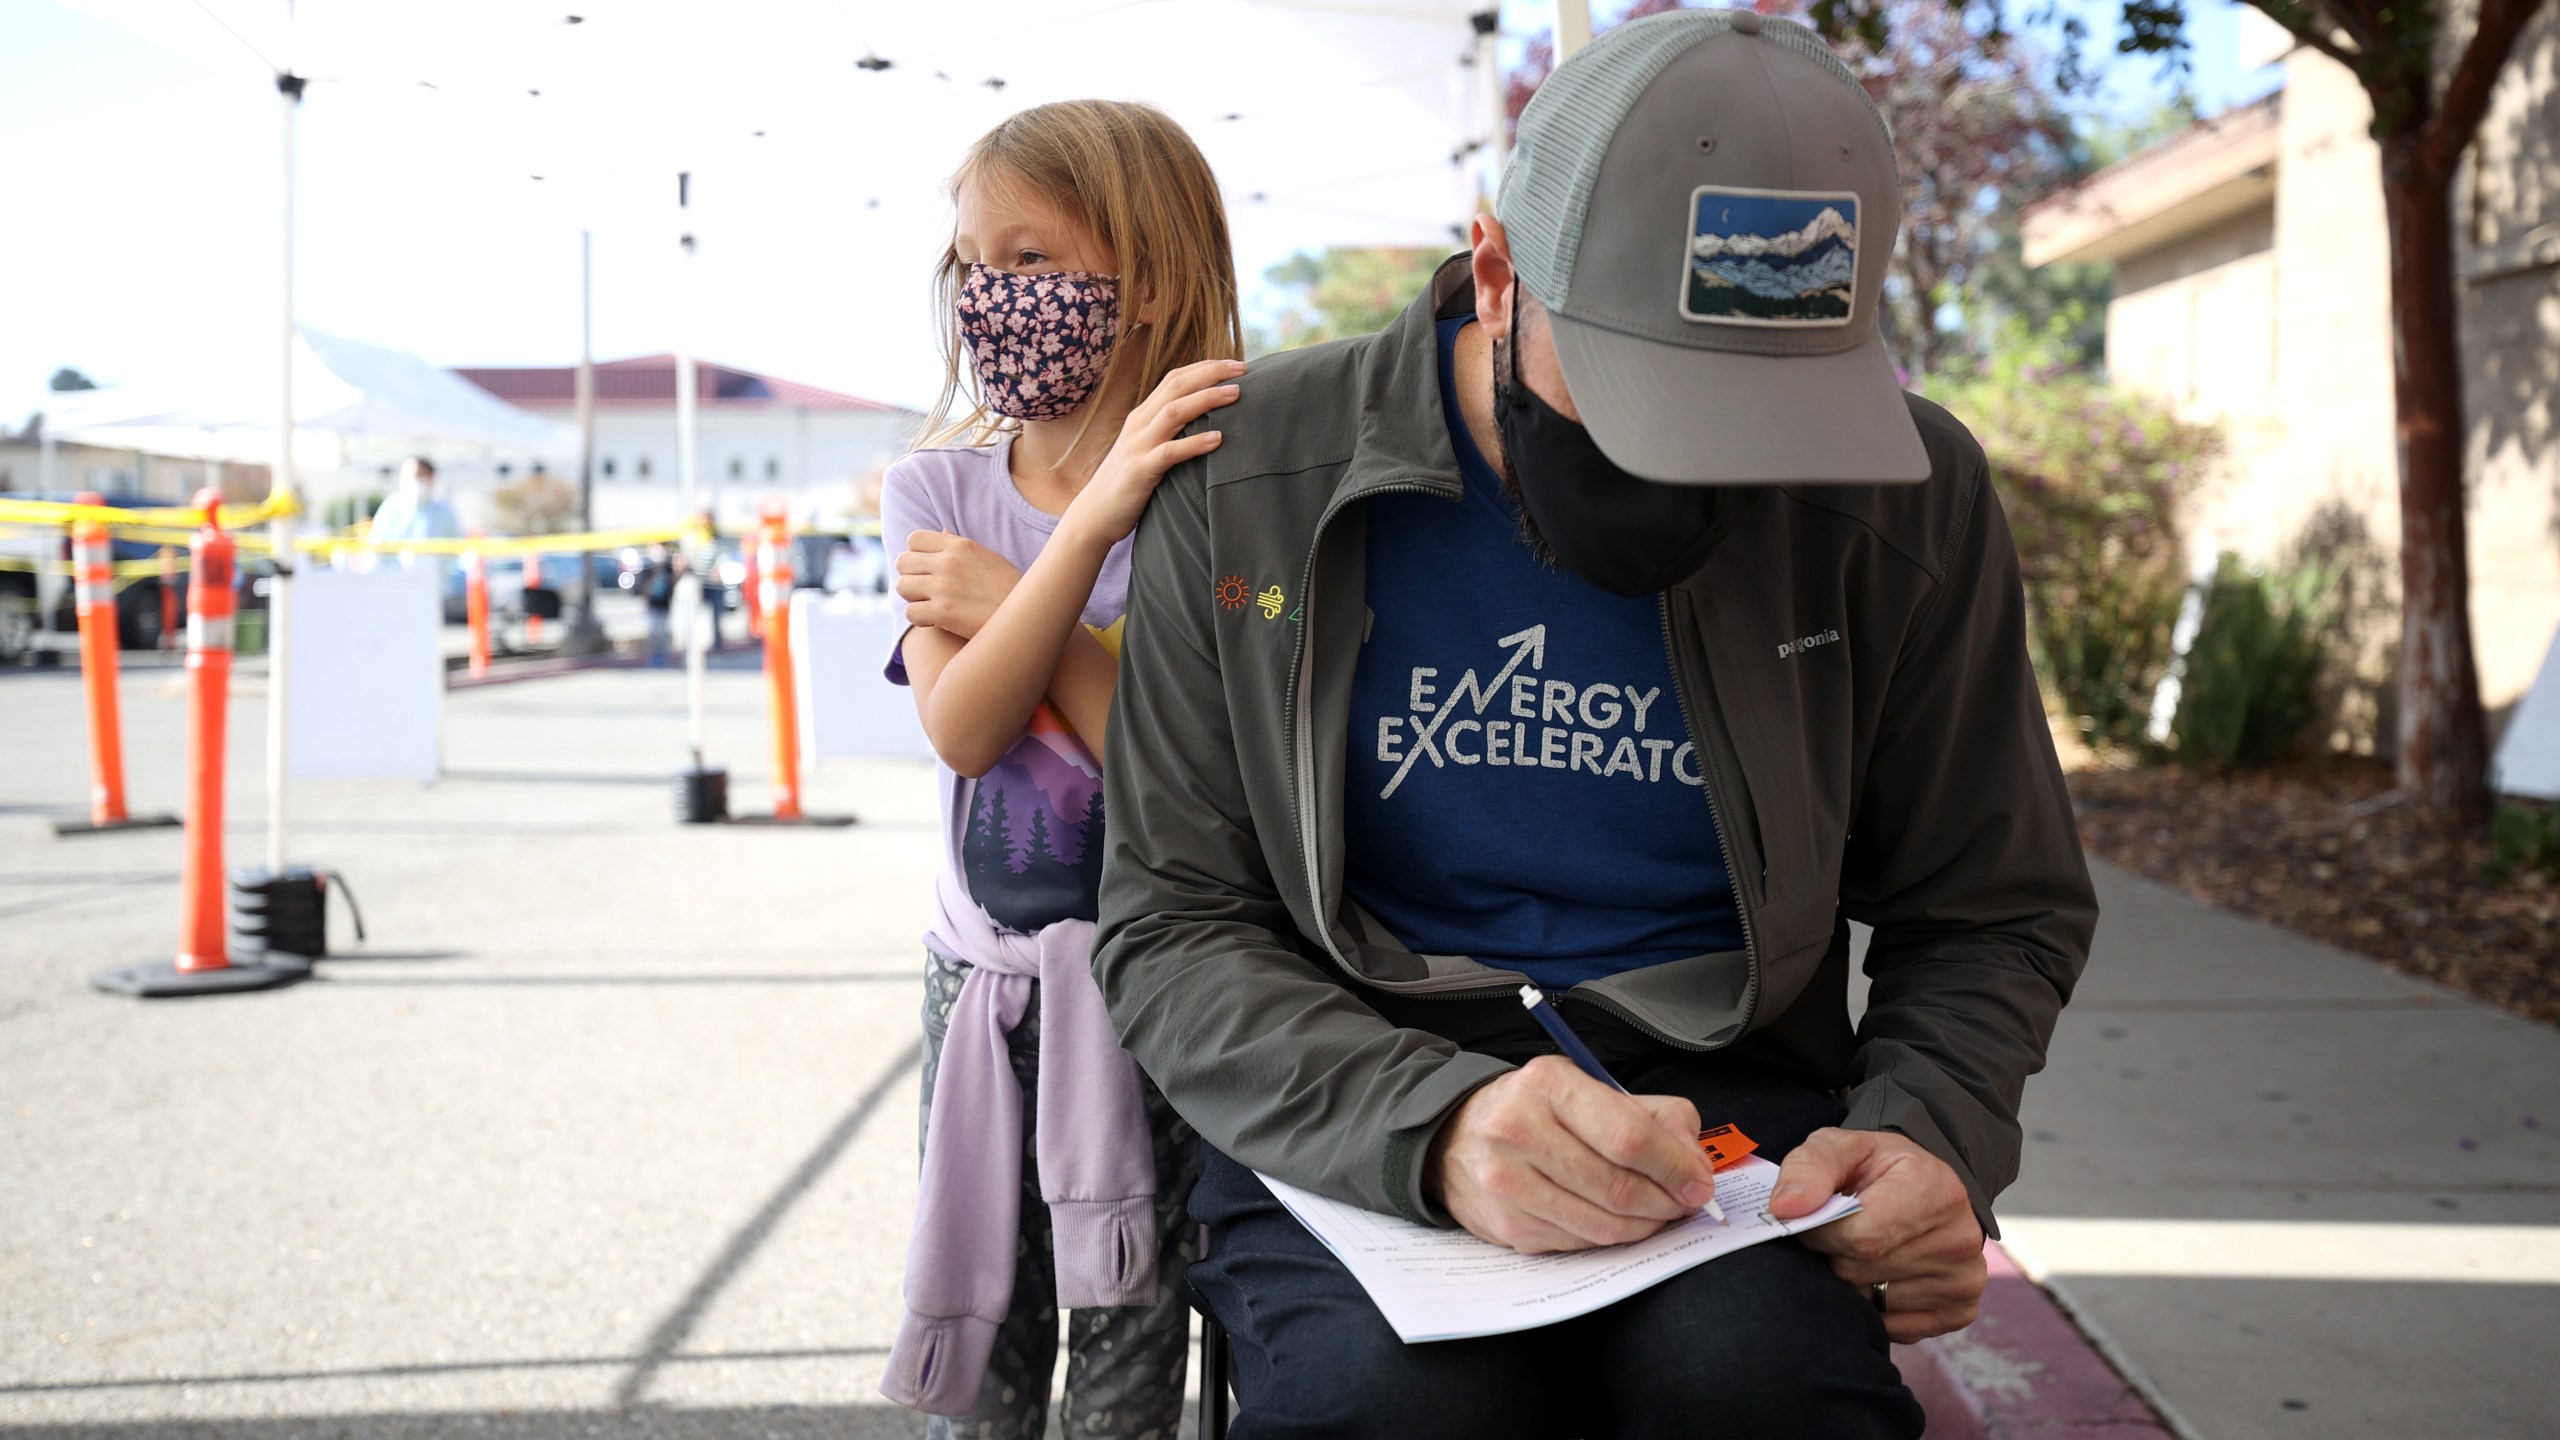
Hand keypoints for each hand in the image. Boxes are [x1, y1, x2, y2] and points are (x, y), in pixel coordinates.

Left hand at [897, 531, 1022, 639]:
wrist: (1028, 617)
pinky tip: (936, 621)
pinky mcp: (943, 612)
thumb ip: (960, 546)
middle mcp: (949, 562)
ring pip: (902, 586)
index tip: (927, 569)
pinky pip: (910, 612)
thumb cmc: (1010, 589)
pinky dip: (920, 618)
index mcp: (960, 546)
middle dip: (911, 577)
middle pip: (903, 562)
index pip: (914, 539)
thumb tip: (941, 532)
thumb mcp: (989, 558)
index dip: (916, 555)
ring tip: (930, 605)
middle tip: (925, 590)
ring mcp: (944, 587)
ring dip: (913, 598)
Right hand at [1059, 358, 1246, 546]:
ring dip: (1207, 400)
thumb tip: (1207, 423)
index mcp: (1142, 415)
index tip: (1235, 364)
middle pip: (1177, 386)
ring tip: (1236, 394)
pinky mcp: (1140, 471)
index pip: (1175, 378)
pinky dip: (1194, 443)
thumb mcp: (1147, 448)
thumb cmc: (1128, 482)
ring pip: (1174, 412)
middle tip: (1243, 370)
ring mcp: (1138, 446)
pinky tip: (1217, 439)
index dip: (1205, 367)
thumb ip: (1169, 432)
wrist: (1094, 513)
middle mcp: (1139, 424)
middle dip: (1211, 373)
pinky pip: (1169, 452)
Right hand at [1426, 1056, 1722, 1253]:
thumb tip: (1695, 1163)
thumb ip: (1654, 1116)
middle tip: (1686, 1202)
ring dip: (1645, 1225)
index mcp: (1548, 1084)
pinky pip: (1579, 1242)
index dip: (1674, 1165)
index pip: (1627, 1135)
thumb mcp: (1590, 1087)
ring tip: (1659, 1213)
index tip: (1699, 1181)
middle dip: (1666, 1201)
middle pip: (1616, 1185)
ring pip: (1601, 1222)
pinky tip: (1619, 1221)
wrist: (1456, 1137)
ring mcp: (1507, 1182)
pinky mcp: (1506, 1224)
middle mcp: (1518, 1129)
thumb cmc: (1536, 1110)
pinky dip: (1611, 1236)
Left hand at [1770, 1128, 1986, 1341]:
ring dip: (1850, 1281)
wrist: (1922, 1187)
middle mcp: (1960, 1238)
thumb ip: (1808, 1169)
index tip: (1815, 1218)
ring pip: (1870, 1302)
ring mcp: (1964, 1280)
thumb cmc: (1875, 1168)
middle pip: (1861, 1271)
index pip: (1860, 1237)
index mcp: (1936, 1189)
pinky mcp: (1960, 1311)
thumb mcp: (1840, 1148)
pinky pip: (1891, 1328)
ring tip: (1861, 1249)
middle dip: (1831, 1255)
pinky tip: (1878, 1275)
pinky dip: (1872, 1307)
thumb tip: (1785, 1209)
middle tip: (1837, 1233)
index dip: (1821, 1233)